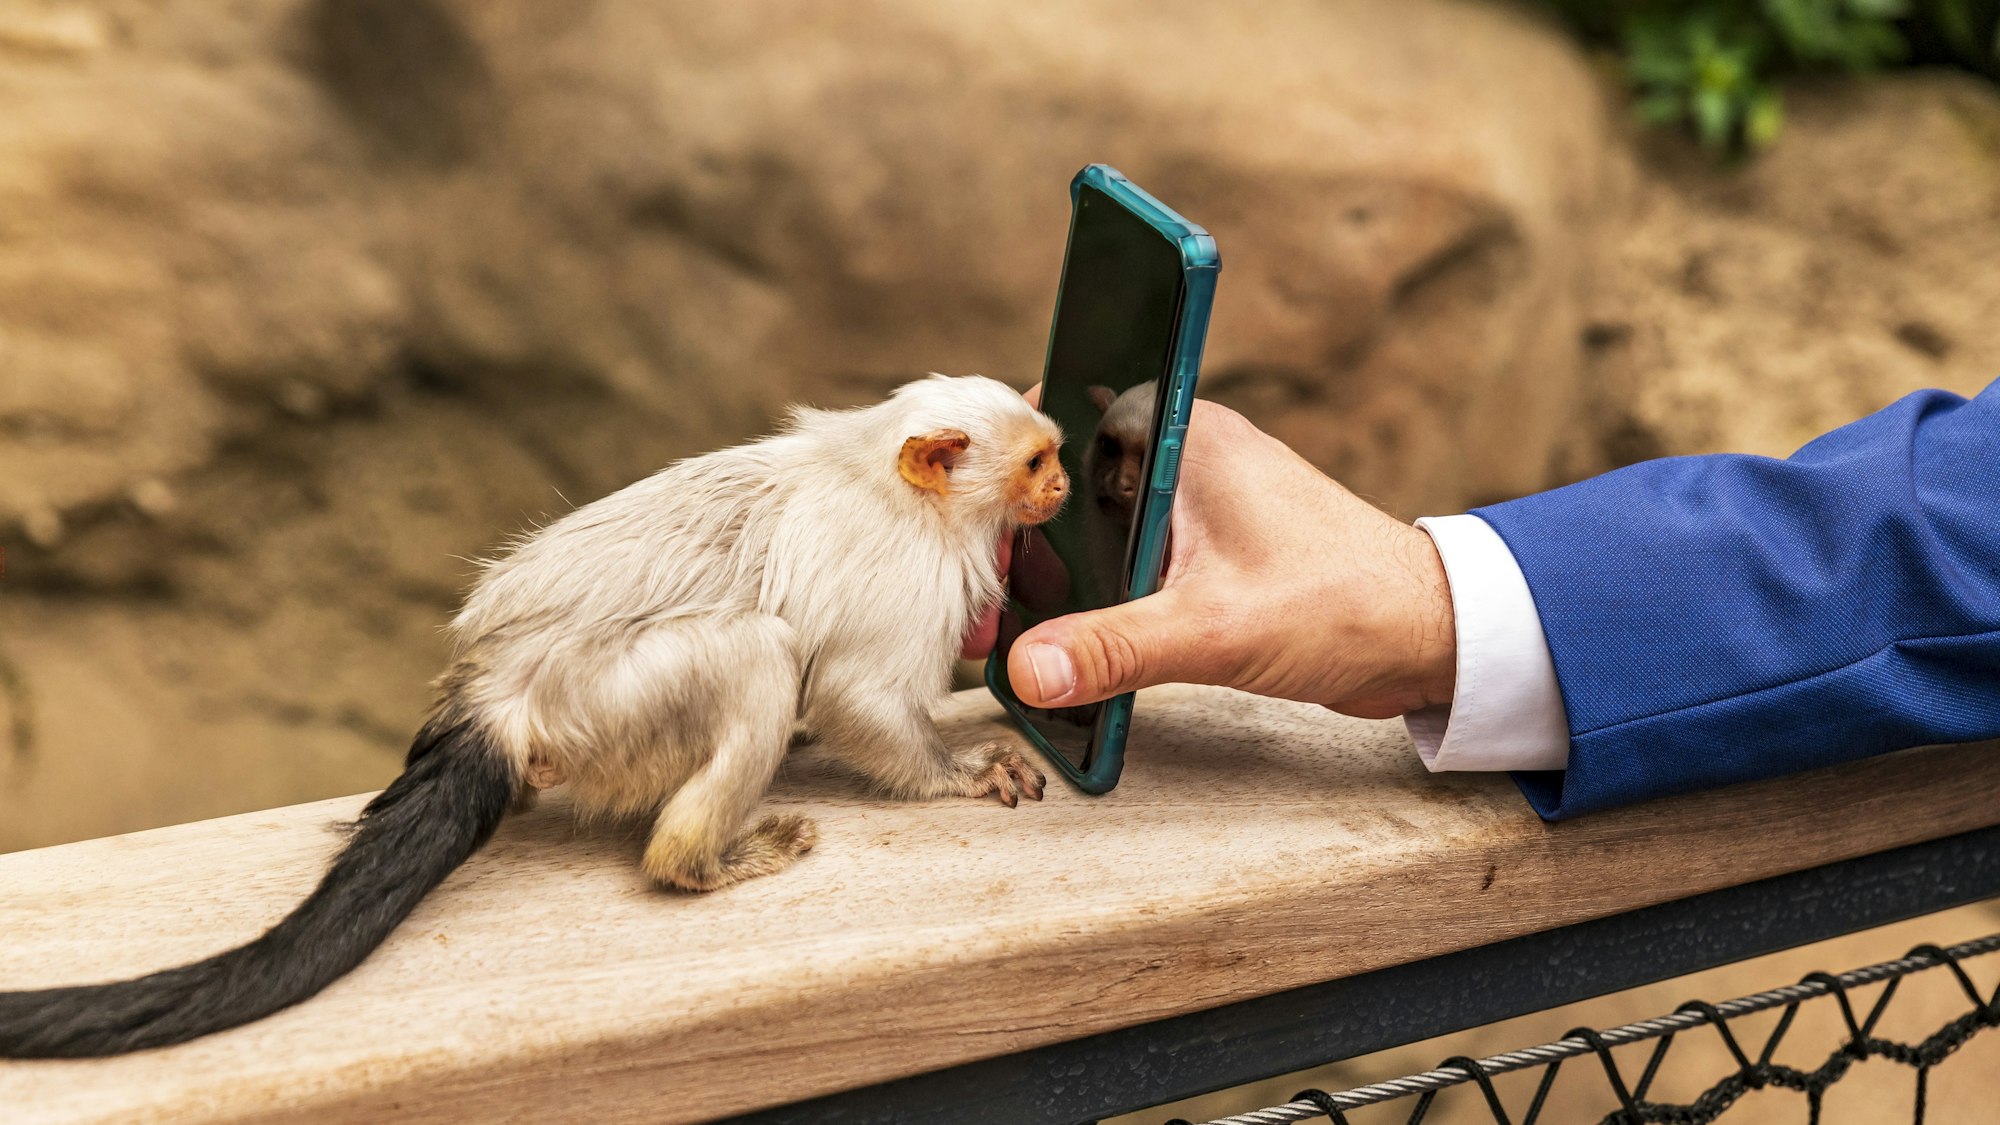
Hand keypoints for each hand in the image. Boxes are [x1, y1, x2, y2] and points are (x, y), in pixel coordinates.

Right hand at [981, 401, 1456, 719]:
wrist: (1433, 637)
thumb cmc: (1349, 603)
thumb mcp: (1218, 628)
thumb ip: (1116, 647)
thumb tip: (1027, 669)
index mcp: (1181, 433)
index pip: (1056, 414)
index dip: (997, 463)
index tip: (952, 516)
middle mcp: (1177, 457)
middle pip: (1058, 481)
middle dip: (1011, 536)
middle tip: (973, 596)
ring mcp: (1186, 508)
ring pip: (1082, 529)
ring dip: (1046, 575)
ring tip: (999, 630)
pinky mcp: (1197, 556)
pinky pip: (1117, 566)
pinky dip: (1086, 598)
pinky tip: (1059, 645)